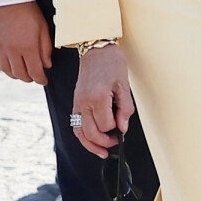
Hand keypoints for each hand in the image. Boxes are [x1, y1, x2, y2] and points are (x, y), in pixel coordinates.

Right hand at [0, 1, 51, 83]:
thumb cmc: (28, 11)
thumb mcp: (43, 28)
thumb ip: (45, 48)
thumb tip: (47, 65)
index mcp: (28, 47)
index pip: (35, 72)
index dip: (41, 79)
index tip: (44, 80)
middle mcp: (12, 51)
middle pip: (20, 74)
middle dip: (29, 78)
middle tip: (34, 77)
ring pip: (7, 71)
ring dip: (16, 75)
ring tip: (22, 73)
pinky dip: (3, 67)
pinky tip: (8, 65)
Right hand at [72, 43, 132, 157]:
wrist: (96, 49)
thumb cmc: (112, 63)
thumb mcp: (124, 84)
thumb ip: (125, 108)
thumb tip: (123, 129)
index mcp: (97, 97)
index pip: (106, 125)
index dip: (116, 130)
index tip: (123, 126)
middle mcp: (84, 102)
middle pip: (91, 133)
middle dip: (104, 142)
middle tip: (116, 142)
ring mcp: (77, 103)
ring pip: (79, 132)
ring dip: (90, 145)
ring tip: (102, 152)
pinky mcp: (75, 102)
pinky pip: (76, 124)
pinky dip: (83, 136)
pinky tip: (92, 141)